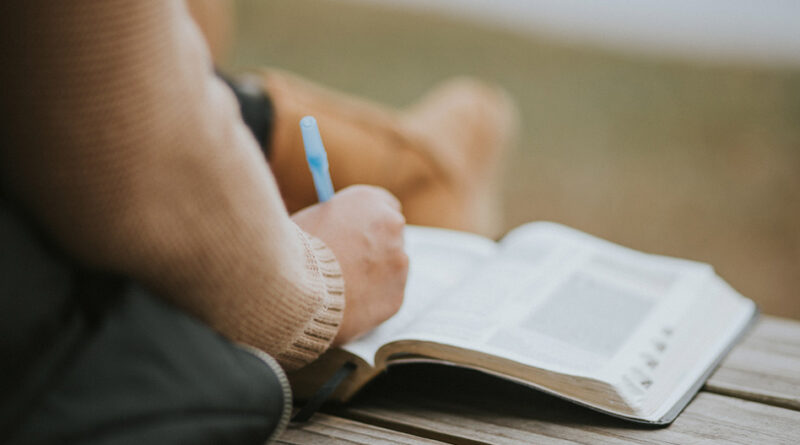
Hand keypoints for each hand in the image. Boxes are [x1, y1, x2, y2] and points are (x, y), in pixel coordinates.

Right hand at [291, 185, 408, 344]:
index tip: (359, 234)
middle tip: (350, 264)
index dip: (368, 222)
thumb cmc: (293, 251)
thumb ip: (335, 222)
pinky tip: (346, 305)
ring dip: (373, 276)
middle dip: (374, 249)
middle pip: (391, 237)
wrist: (295, 288)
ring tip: (339, 288)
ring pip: (390, 269)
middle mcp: (392, 225)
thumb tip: (342, 232)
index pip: (383, 205)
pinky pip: (384, 298)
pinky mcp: (396, 296)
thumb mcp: (311, 220)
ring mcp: (399, 262)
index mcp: (369, 200)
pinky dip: (370, 303)